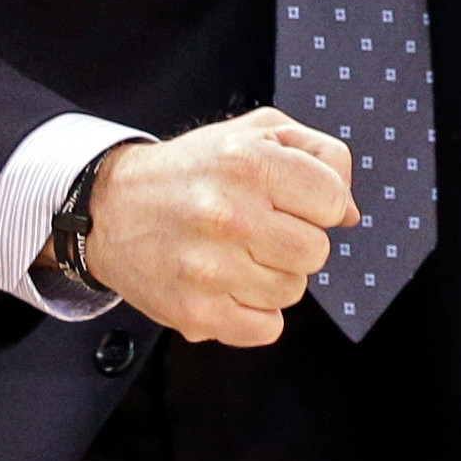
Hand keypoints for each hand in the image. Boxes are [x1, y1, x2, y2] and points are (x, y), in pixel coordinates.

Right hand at [84, 107, 359, 347]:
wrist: (110, 208)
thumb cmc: (193, 169)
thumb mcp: (256, 132)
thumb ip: (319, 156)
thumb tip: (350, 213)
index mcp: (248, 161)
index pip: (333, 200)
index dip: (320, 203)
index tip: (292, 201)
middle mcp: (229, 213)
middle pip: (316, 252)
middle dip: (297, 242)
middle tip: (261, 229)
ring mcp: (210, 268)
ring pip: (292, 292)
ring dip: (272, 276)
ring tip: (236, 253)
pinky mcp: (196, 313)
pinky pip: (266, 328)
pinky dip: (253, 312)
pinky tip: (226, 283)